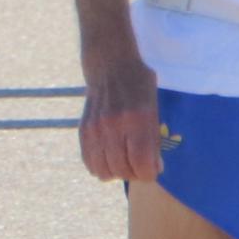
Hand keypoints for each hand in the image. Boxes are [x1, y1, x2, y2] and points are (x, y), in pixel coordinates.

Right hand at [79, 50, 165, 183]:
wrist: (110, 64)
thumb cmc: (139, 85)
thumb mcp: (154, 106)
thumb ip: (154, 139)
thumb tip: (155, 168)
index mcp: (138, 118)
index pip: (142, 164)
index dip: (149, 173)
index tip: (153, 168)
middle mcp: (114, 125)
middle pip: (123, 170)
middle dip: (135, 173)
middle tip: (139, 164)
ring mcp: (95, 129)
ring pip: (104, 172)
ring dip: (117, 172)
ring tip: (124, 161)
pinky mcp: (83, 131)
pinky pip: (90, 163)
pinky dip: (101, 166)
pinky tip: (109, 157)